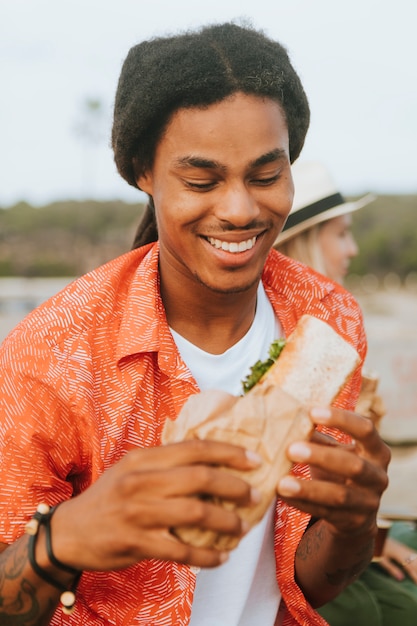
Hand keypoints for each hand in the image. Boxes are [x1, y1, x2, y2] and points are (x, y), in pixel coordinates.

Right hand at [51, 440, 260, 571]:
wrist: (70, 532)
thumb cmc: (109, 497)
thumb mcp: (132, 468)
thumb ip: (165, 462)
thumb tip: (212, 460)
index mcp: (144, 458)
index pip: (195, 448)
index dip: (229, 452)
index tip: (254, 460)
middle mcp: (141, 481)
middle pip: (201, 477)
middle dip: (235, 486)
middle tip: (254, 495)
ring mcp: (138, 512)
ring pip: (196, 513)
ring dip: (227, 521)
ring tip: (241, 527)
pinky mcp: (136, 542)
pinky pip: (182, 550)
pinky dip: (207, 555)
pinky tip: (221, 557)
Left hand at [276, 406, 390, 537]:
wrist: (355, 514)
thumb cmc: (339, 470)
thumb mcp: (334, 451)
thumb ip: (316, 436)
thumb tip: (289, 416)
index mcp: (377, 451)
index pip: (365, 430)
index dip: (341, 419)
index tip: (312, 412)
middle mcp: (378, 477)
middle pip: (353, 466)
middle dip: (321, 457)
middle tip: (291, 449)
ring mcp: (368, 503)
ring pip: (339, 496)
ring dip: (309, 489)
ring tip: (282, 482)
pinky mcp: (353, 522)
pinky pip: (325, 513)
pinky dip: (302, 503)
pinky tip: (282, 493)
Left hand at [378, 537, 416, 582]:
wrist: (375, 534)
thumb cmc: (377, 547)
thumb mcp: (382, 559)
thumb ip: (391, 568)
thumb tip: (401, 579)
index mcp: (399, 555)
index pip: (411, 567)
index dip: (416, 576)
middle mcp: (403, 550)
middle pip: (416, 562)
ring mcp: (404, 548)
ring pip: (416, 557)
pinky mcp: (403, 547)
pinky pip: (413, 553)